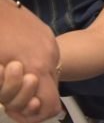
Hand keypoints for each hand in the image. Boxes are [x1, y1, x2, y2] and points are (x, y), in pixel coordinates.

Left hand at [0, 0, 60, 122]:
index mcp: (36, 68)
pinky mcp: (47, 35)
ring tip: (11, 73)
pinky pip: (47, 58)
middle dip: (29, 98)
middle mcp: (49, 57)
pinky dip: (35, 64)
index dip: (34, 114)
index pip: (50, 105)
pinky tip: (16, 57)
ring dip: (32, 80)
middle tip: (8, 93)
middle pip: (50, 92)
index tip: (17, 110)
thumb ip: (7, 89)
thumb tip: (17, 104)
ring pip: (49, 74)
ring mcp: (50, 44)